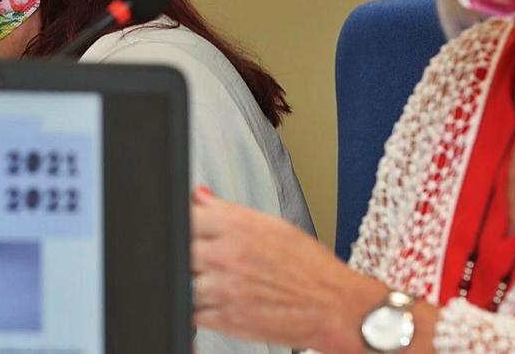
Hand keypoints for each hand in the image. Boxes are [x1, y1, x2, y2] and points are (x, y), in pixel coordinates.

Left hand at [191, 186, 386, 352]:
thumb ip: (229, 211)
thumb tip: (201, 196)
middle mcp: (227, 256)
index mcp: (238, 228)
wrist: (335, 307)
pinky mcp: (225, 319)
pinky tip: (209, 300)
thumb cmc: (311, 268)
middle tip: (201, 256)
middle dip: (186, 251)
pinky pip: (190, 312)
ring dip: (190, 279)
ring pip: (181, 280)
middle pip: (180, 247)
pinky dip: (195, 307)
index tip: (191, 228)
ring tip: (207, 279)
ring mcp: (223, 289)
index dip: (186, 222)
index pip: (188, 216)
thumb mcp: (273, 226)